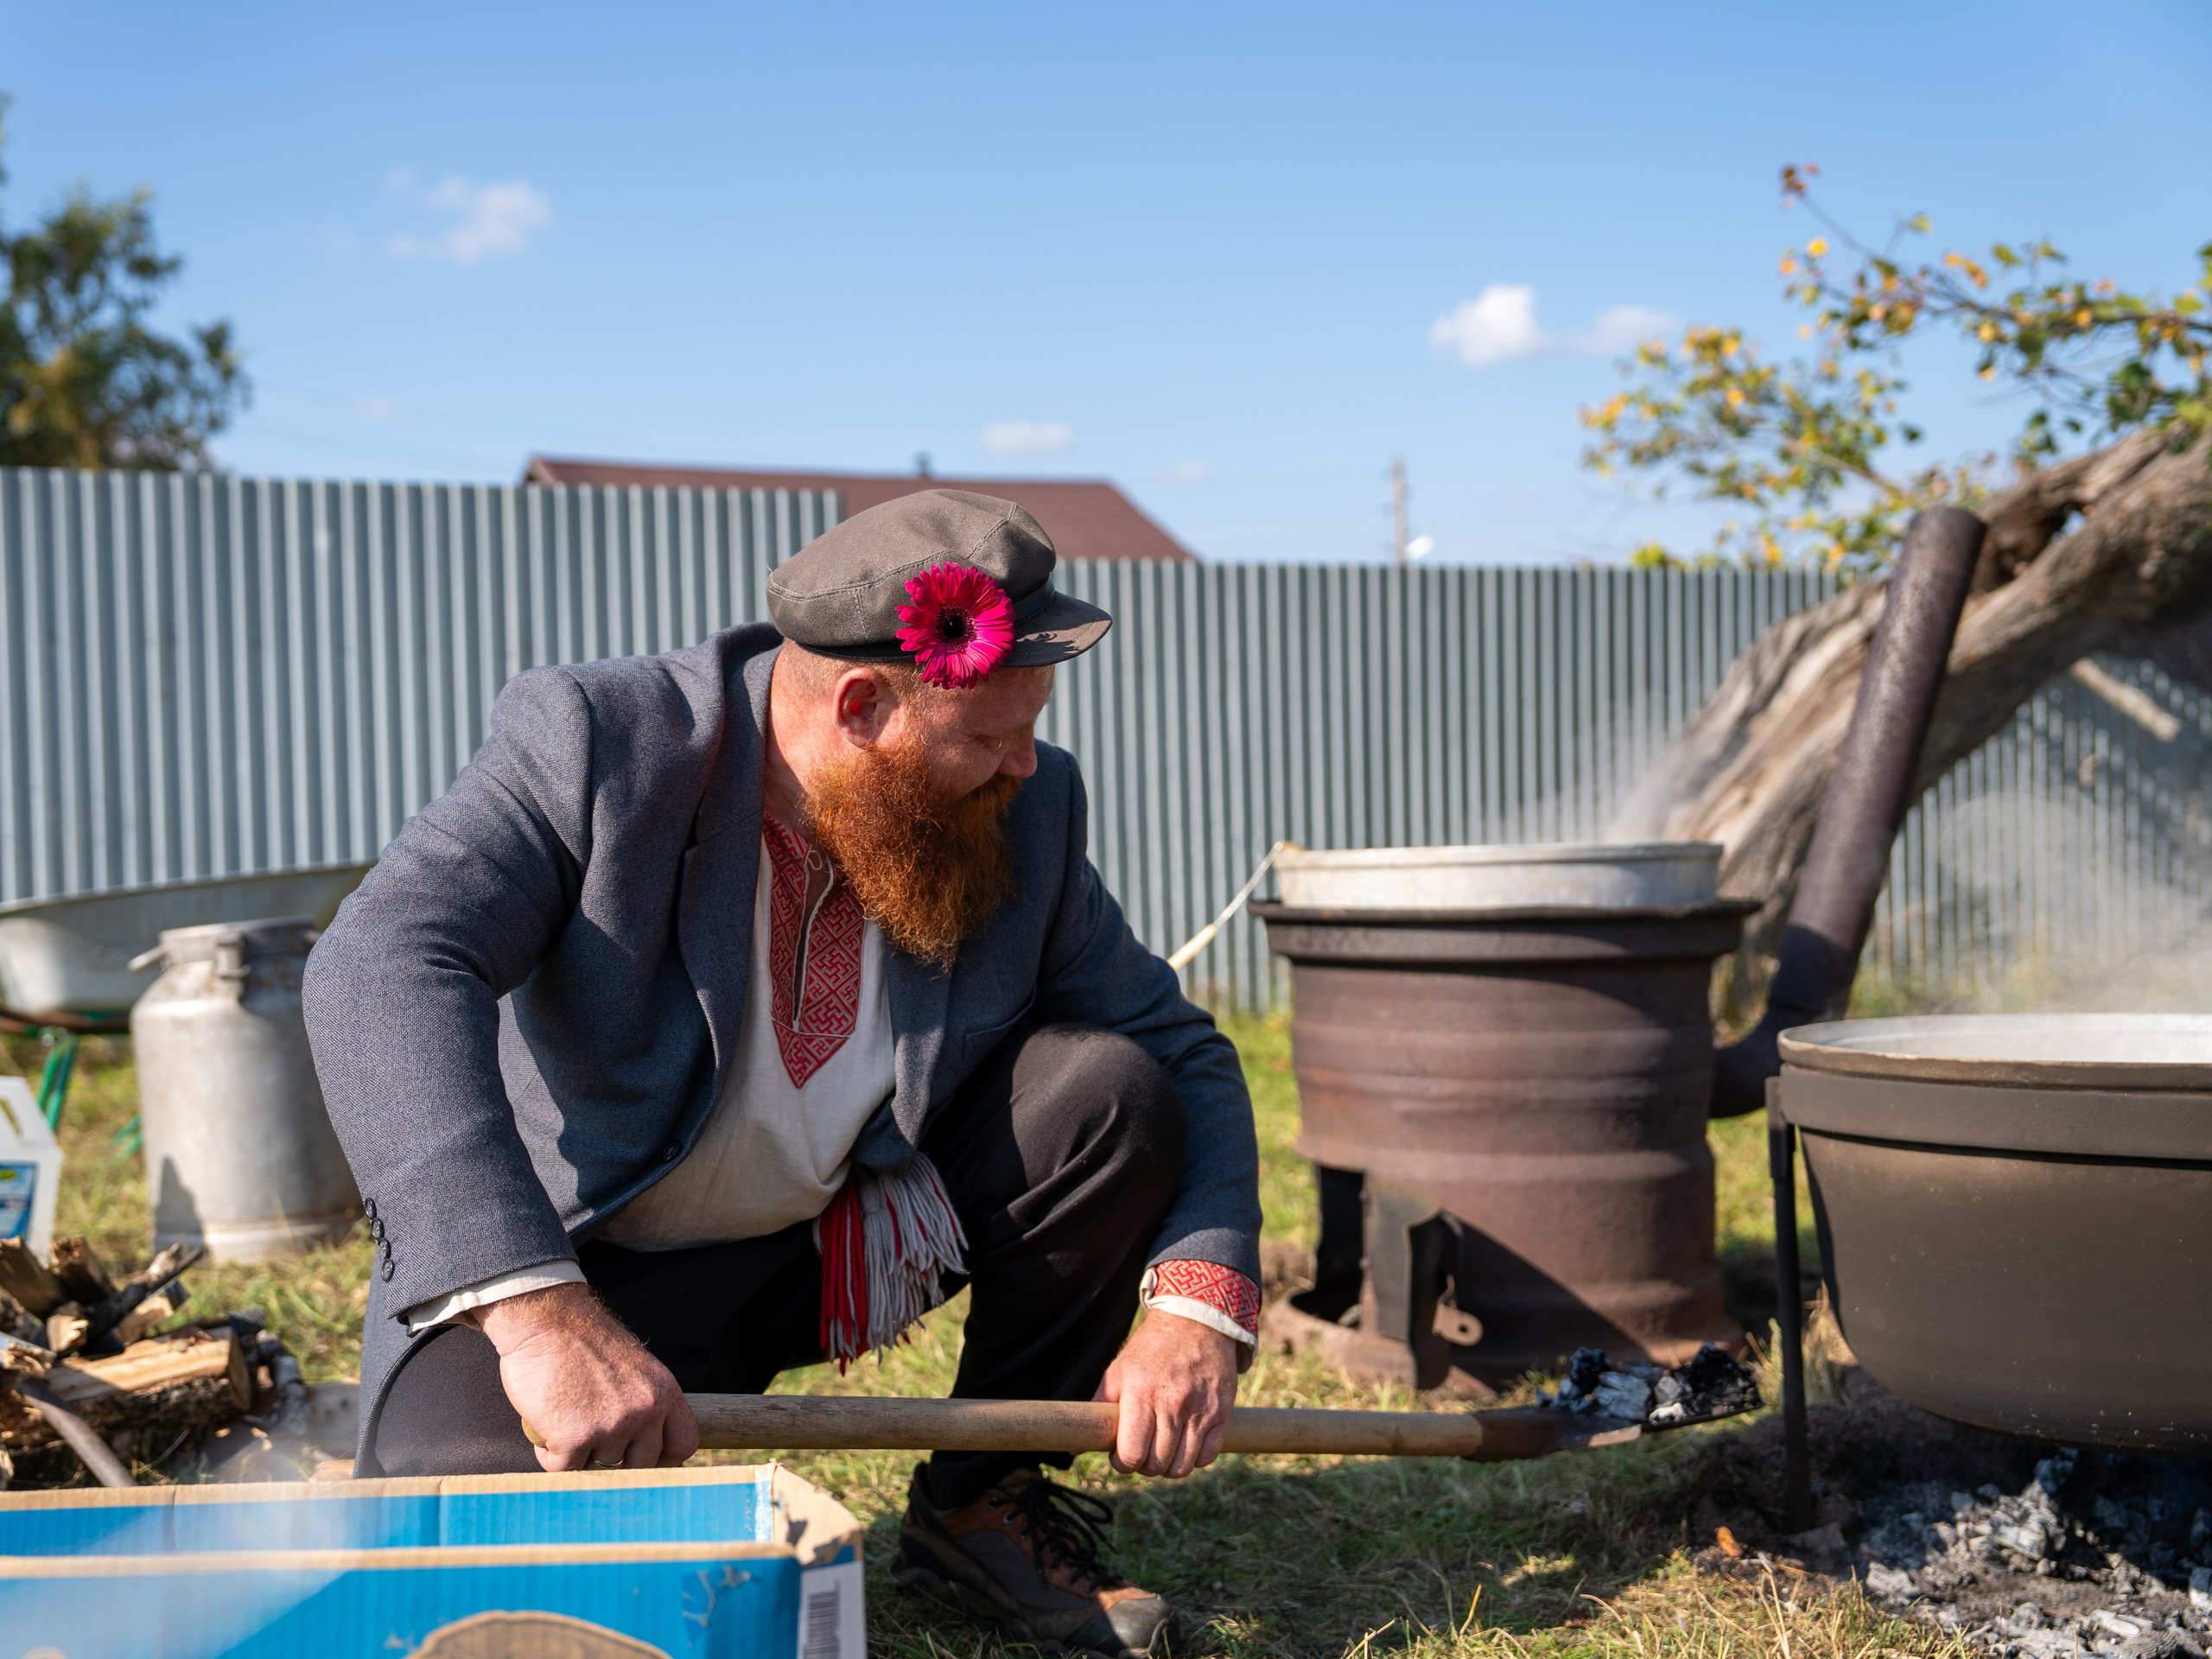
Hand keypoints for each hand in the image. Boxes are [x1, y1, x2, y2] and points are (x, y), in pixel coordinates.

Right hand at [472, 1282, 698, 1471]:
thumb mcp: (635, 1369)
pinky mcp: (574, 1439)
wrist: (545, 1321)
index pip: (684, 1444)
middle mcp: (644, 1412)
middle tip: (592, 1439)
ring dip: (579, 1453)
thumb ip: (646, 1403)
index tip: (646, 1463)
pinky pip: (563, 1468)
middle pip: (640, 1464)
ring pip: (598, 1467)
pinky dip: (549, 1454)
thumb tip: (647, 1445)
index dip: (665, 1460)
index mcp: (664, 1392)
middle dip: (616, 1459)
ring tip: (565, 1419)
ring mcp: (610, 1427)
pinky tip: (545, 1428)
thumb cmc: (583, 1342)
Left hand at [1093, 1309, 1238, 1477]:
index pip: (1132, 1454)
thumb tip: (1078, 1442)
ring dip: (1168, 1467)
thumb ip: (1100, 1405)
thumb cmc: (1152, 1348)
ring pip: (1182, 1466)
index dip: (1122, 1463)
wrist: (1197, 1322)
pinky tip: (1184, 1444)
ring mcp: (1200, 1410)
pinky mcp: (1222, 1413)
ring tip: (1162, 1452)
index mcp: (1141, 1393)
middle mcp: (1172, 1404)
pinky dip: (1194, 1459)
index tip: (1121, 1456)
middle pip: (1156, 1464)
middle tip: (1141, 1453)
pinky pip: (1207, 1456)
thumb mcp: (1119, 1369)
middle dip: (1144, 1466)